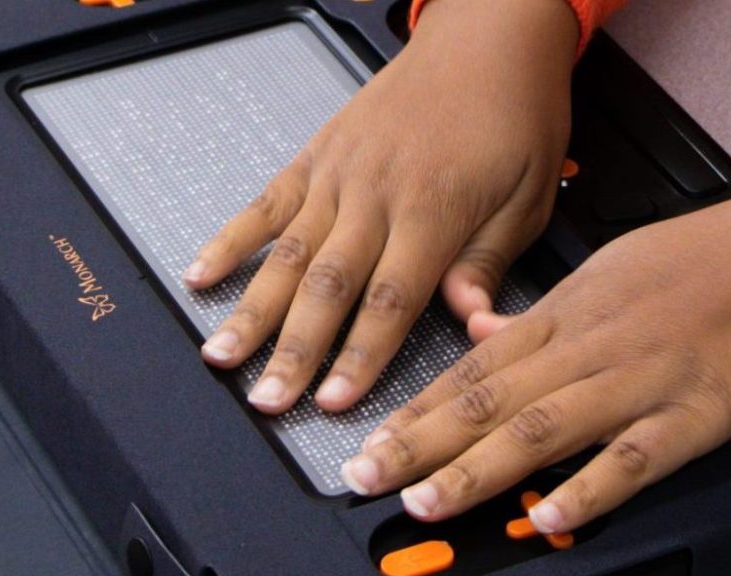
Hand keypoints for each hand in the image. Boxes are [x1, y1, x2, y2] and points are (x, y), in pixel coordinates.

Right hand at [183, 0, 578, 413]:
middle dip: (294, 350)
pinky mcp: (318, 154)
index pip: (390, 301)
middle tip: (266, 400)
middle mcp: (377, 193)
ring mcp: (339, 172)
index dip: (359, 357)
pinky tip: (200, 273)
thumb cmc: (515, 113)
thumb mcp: (529, 196)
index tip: (334, 403)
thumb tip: (468, 320)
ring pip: (288, 251)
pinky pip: (267, 203)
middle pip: (327, 285)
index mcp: (434, 210)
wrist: (488, 36)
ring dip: (251, 309)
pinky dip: (230, 239)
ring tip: (221, 355)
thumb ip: (488, 261)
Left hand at [340, 174, 730, 532]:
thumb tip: (483, 334)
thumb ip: (538, 313)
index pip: (472, 370)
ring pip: (543, 429)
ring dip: (478, 468)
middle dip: (421, 443)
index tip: (372, 438)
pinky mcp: (695, 415)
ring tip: (426, 499)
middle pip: (489, 403)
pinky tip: (550, 514)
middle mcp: (588, 348)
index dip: (417, 410)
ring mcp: (639, 381)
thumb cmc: (701, 257)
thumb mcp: (604, 269)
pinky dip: (589, 487)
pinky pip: (634, 456)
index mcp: (565, 314)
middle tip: (367, 475)